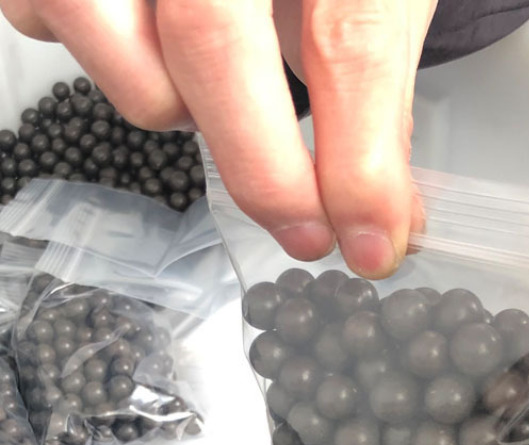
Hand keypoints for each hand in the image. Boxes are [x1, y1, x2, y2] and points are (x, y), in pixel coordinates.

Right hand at [0, 0, 435, 275]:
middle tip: (309, 232)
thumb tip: (383, 208)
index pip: (347, 38)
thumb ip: (376, 82)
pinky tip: (157, 35)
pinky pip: (53, 29)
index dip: (361, 162)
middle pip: (215, 42)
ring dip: (188, 111)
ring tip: (226, 85)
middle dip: (269, 174)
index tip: (373, 240)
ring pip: (128, 56)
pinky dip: (117, 59)